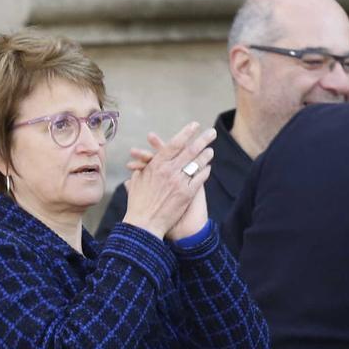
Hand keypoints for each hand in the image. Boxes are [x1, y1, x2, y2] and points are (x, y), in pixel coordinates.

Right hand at [122, 122, 214, 239]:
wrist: (145, 223)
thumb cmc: (138, 203)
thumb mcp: (136, 181)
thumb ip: (143, 169)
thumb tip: (145, 163)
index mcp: (156, 165)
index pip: (174, 144)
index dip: (186, 133)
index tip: (194, 126)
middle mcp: (169, 171)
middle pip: (190, 151)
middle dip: (202, 140)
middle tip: (212, 132)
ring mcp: (179, 182)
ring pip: (196, 164)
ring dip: (205, 155)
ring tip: (211, 149)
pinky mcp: (186, 194)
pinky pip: (199, 179)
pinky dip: (204, 172)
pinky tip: (208, 168)